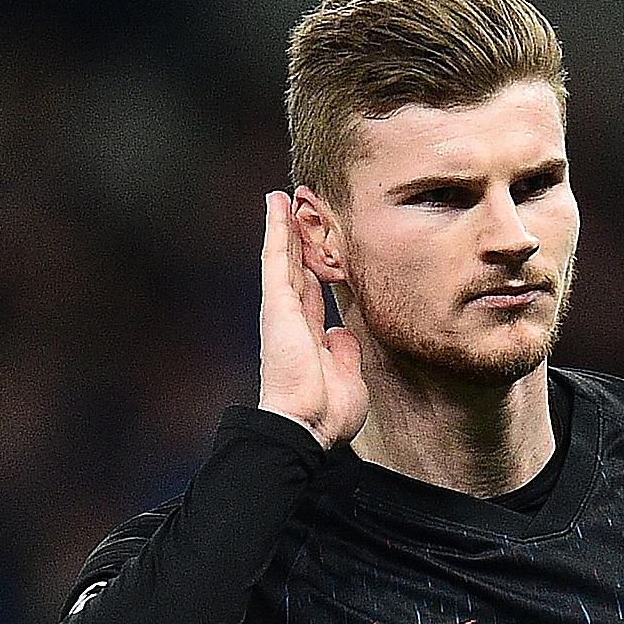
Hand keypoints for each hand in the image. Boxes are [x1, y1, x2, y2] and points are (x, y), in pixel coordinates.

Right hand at [256, 191, 367, 447]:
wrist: (306, 426)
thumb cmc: (326, 413)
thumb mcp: (348, 378)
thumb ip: (344, 353)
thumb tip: (342, 333)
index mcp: (309, 339)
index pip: (311, 295)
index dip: (313, 270)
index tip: (316, 249)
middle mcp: (292, 321)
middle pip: (295, 270)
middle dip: (297, 240)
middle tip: (297, 209)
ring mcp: (282, 311)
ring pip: (283, 259)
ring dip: (283, 226)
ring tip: (282, 197)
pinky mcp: (276, 305)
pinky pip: (277, 260)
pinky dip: (276, 231)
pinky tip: (275, 206)